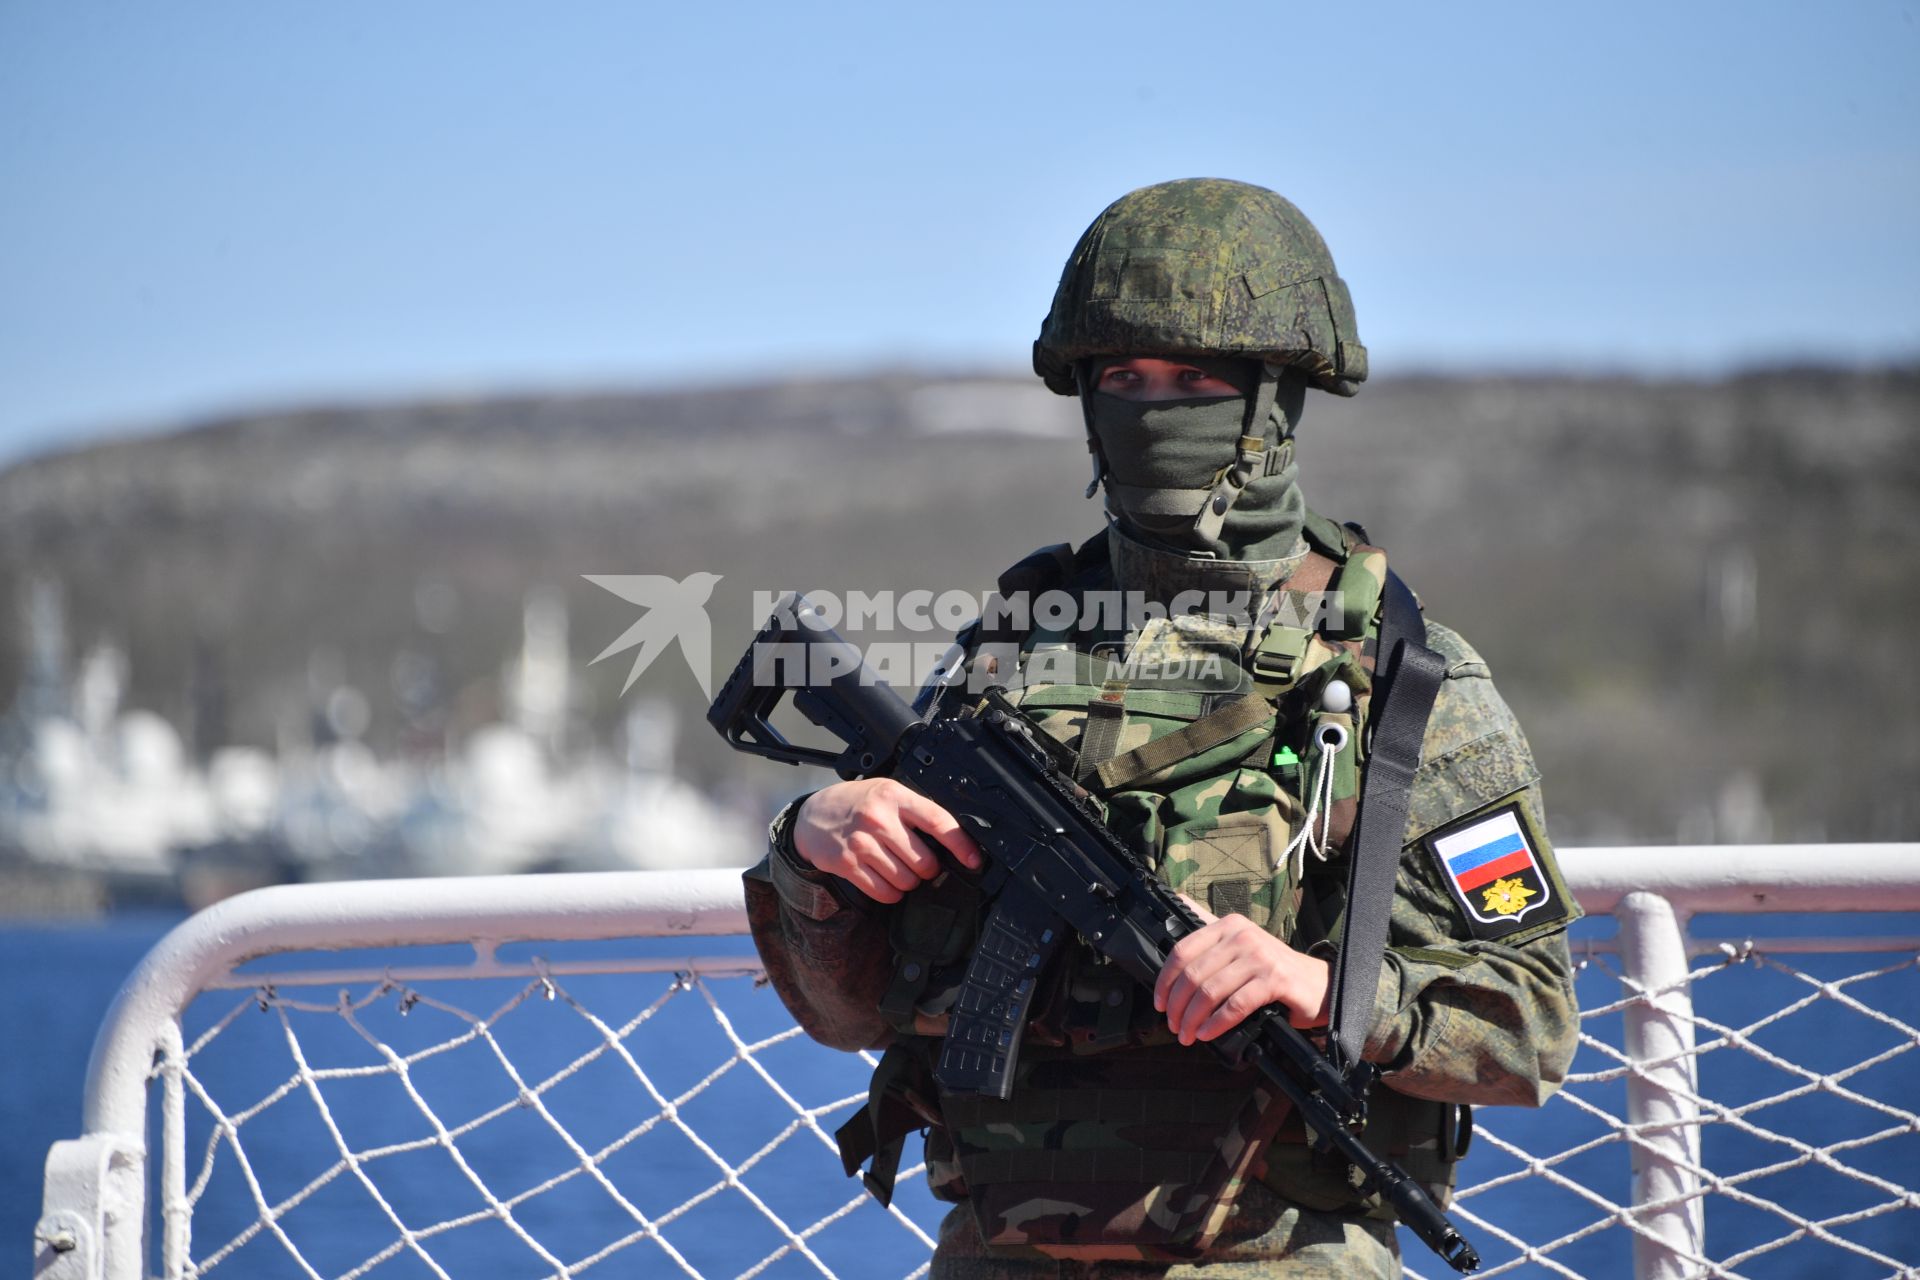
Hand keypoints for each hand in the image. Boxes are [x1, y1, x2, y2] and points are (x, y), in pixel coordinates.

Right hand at [792, 778, 983, 904]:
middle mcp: (878, 819)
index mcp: (895, 797)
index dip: (961, 845)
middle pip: (924, 861)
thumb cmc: (857, 804)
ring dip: (909, 882)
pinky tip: (885, 880)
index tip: (973, 859)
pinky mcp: (847, 864)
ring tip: (899, 869)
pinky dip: (891, 893)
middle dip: (928, 868)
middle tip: (919, 862)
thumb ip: (915, 810)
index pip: (938, 822)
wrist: (813, 814)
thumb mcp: (887, 793)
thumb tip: (953, 838)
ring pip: (906, 880)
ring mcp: (862, 843)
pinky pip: (884, 892)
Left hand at [1153, 900, 1330, 1043]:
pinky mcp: (1274, 979)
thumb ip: (1211, 935)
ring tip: (1188, 1035)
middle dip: (1178, 1006)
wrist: (1319, 985)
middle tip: (1174, 1027)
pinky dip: (1217, 1024)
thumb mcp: (1241, 948)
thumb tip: (1177, 902)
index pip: (1183, 950)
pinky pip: (1235, 1005)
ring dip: (1193, 1019)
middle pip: (1193, 974)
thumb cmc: (1274, 972)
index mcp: (1228, 926)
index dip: (1165, 980)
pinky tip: (1208, 1034)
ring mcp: (1259, 956)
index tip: (1161, 1003)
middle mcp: (1242, 936)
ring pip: (1210, 991)